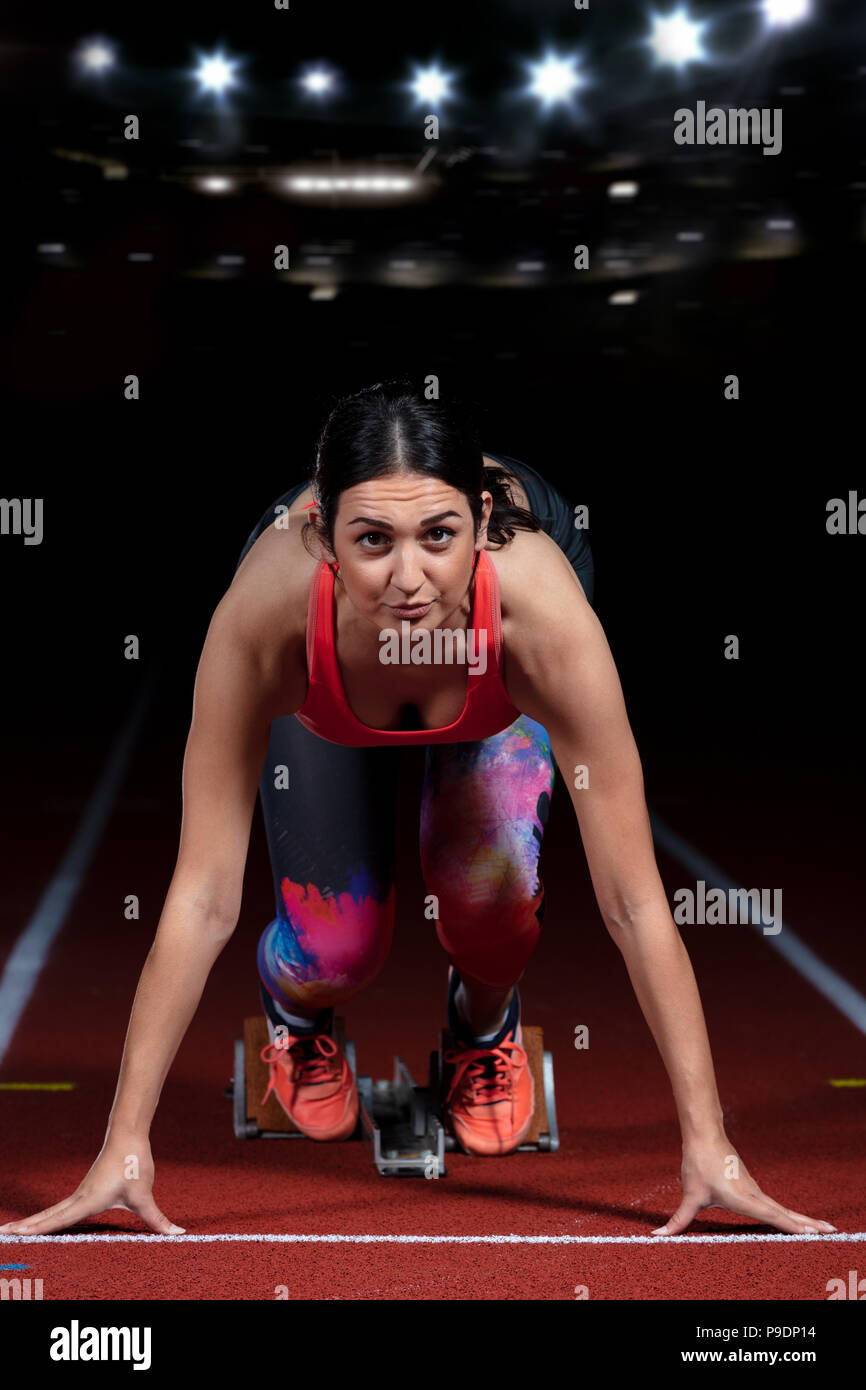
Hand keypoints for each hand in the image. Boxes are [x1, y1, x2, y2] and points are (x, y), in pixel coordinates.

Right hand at [0, 1136, 184, 1236]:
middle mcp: (80, 1197)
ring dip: (34, 1221)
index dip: (40, 1229)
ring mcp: (81, 1193)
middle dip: (27, 1226)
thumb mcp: (144, 1195)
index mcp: (89, 1200)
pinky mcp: (86, 1189)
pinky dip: (48, 1215)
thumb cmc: (134, 1163)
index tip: (18, 1235)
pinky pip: (62, 1206)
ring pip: (53, 1210)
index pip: (60, 1220)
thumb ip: (158, 1219)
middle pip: (48, 1216)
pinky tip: (45, 1220)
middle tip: (3, 1234)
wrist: (129, 1135)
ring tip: (15, 1230)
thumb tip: (176, 1233)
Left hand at [651, 1137, 836, 1236]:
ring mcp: (755, 1189)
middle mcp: (754, 1194)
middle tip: (831, 1231)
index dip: (792, 1226)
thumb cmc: (698, 1164)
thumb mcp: (690, 1196)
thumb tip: (659, 1236)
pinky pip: (774, 1203)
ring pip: (781, 1207)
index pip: (773, 1216)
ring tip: (821, 1228)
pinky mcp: (751, 1186)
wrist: (704, 1134)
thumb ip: (678, 1221)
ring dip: (801, 1218)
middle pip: (785, 1212)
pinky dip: (788, 1212)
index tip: (812, 1234)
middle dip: (808, 1224)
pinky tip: (793, 1218)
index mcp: (744, 1198)